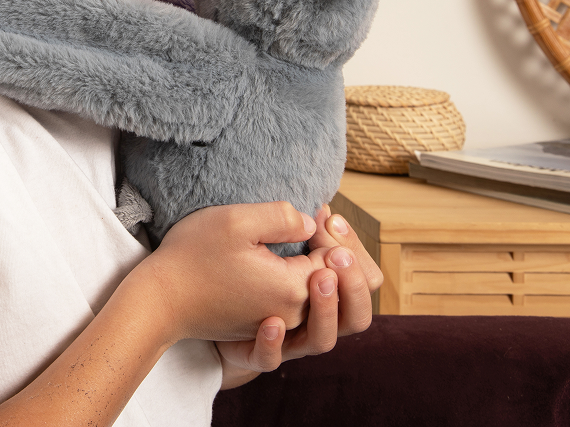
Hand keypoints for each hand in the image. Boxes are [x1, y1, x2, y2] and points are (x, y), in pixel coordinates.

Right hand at [139, 201, 322, 343]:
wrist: (159, 300)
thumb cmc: (193, 256)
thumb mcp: (238, 221)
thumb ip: (283, 217)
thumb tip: (312, 223)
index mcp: (292, 289)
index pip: (338, 260)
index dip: (330, 232)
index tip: (314, 211)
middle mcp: (292, 315)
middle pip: (334, 284)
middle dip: (333, 251)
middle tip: (318, 220)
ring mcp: (276, 325)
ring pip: (316, 296)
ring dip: (318, 268)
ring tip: (306, 238)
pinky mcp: (260, 327)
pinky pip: (294, 305)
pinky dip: (297, 282)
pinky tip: (281, 260)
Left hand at [214, 204, 380, 382]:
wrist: (205, 301)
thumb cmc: (246, 265)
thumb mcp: (275, 240)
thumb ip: (301, 229)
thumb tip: (322, 212)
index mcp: (328, 291)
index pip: (365, 279)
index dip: (354, 251)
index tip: (329, 221)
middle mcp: (315, 320)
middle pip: (356, 316)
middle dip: (353, 286)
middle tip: (337, 256)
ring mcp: (288, 340)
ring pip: (321, 340)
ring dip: (324, 311)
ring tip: (317, 279)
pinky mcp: (255, 353)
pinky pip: (270, 358)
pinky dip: (272, 343)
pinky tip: (270, 321)